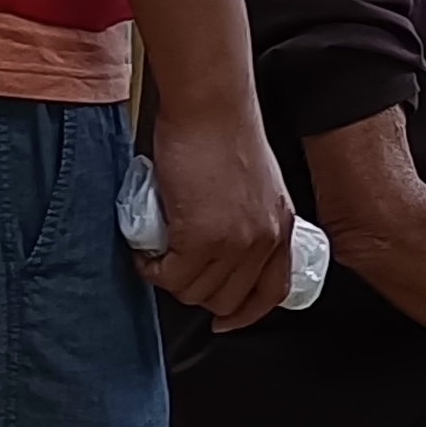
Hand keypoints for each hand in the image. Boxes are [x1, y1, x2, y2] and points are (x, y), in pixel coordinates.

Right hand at [139, 96, 299, 329]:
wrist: (210, 106)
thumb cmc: (223, 130)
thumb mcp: (254, 185)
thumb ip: (247, 219)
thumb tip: (217, 246)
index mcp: (280, 226)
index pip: (271, 292)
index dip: (244, 314)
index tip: (225, 320)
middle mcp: (263, 240)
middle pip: (226, 299)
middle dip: (194, 291)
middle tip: (173, 268)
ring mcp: (234, 243)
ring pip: (194, 293)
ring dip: (169, 278)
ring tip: (156, 253)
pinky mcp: (200, 238)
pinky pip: (170, 275)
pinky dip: (151, 268)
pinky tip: (145, 250)